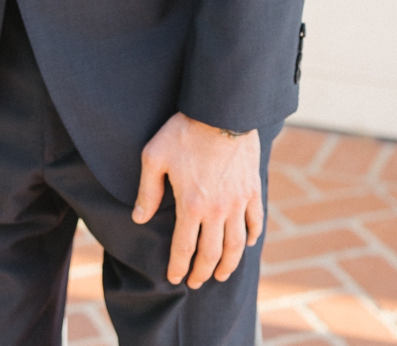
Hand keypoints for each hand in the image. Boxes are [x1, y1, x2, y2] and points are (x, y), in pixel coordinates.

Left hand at [133, 111, 264, 287]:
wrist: (222, 113)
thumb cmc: (183, 132)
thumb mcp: (154, 157)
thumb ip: (148, 191)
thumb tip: (140, 218)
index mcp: (192, 205)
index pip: (184, 247)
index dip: (179, 266)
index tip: (174, 278)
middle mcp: (218, 210)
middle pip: (212, 253)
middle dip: (203, 272)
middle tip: (197, 283)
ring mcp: (240, 202)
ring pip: (237, 244)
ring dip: (229, 263)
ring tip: (221, 274)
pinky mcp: (254, 191)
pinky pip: (256, 222)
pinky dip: (252, 237)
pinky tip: (246, 244)